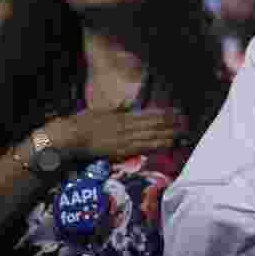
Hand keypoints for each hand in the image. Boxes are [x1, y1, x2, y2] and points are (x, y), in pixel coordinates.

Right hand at [45, 108, 188, 161]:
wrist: (70, 137)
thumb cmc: (81, 124)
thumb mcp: (100, 111)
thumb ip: (115, 109)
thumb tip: (125, 104)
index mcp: (122, 117)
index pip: (148, 115)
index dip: (163, 114)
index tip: (175, 113)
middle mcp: (126, 127)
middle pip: (153, 125)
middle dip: (170, 125)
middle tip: (185, 124)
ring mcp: (124, 140)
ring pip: (150, 136)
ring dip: (166, 135)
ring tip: (180, 134)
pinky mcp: (120, 151)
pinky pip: (141, 148)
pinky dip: (155, 146)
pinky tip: (165, 145)